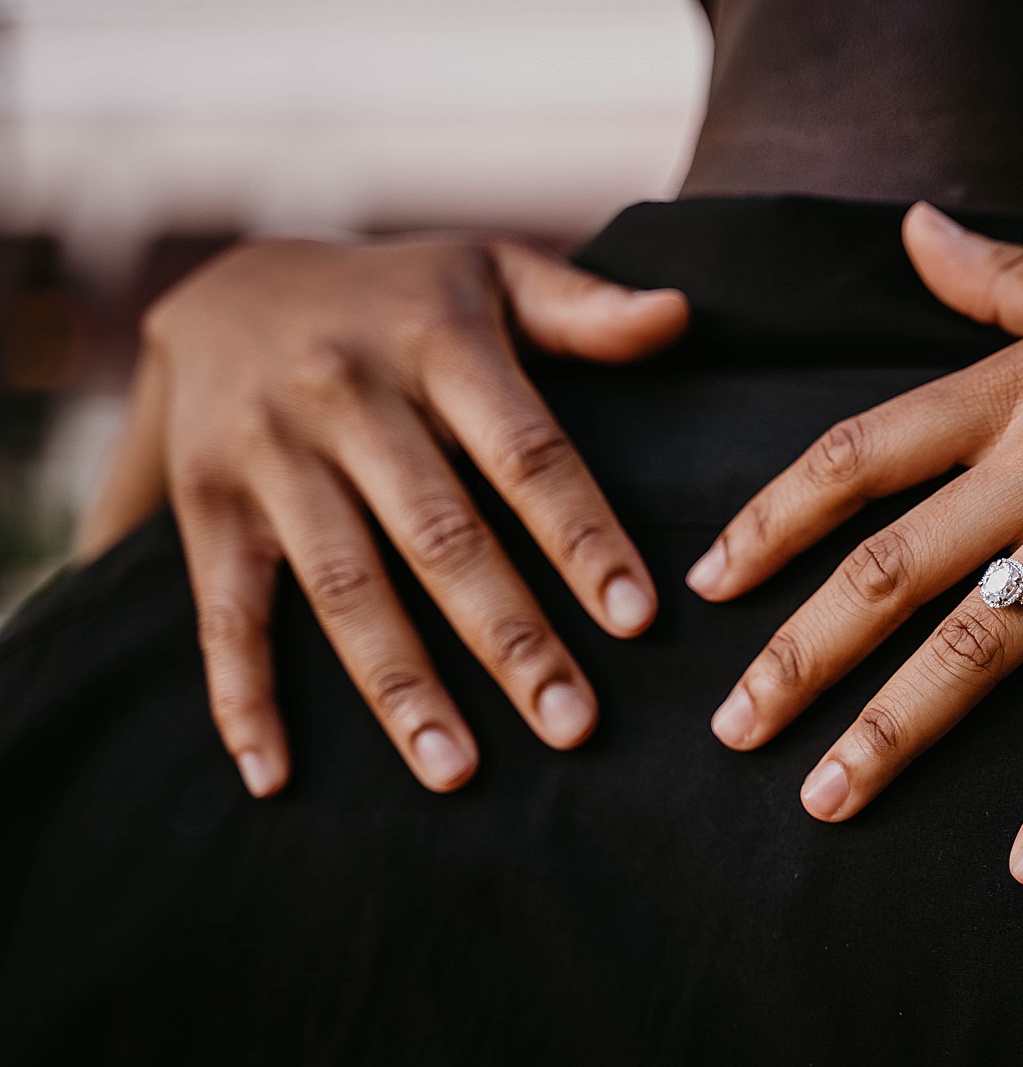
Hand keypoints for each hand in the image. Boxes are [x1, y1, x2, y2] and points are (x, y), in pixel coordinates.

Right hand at [86, 235, 686, 796]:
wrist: (228, 286)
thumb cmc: (402, 299)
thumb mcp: (491, 275)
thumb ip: (583, 309)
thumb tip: (680, 315)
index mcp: (435, 342)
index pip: (525, 452)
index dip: (582, 537)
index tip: (637, 618)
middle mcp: (346, 394)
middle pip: (441, 536)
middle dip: (510, 639)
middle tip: (573, 725)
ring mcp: (269, 453)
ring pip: (343, 587)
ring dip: (400, 686)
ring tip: (456, 772)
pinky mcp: (207, 503)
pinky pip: (225, 610)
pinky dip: (242, 695)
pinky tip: (275, 774)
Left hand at [688, 201, 1022, 885]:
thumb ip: (1001, 274)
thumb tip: (913, 226)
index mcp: (1021, 385)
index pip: (859, 454)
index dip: (772, 519)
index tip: (708, 582)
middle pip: (890, 563)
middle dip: (798, 652)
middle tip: (730, 730)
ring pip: (979, 643)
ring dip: (892, 733)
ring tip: (824, 802)